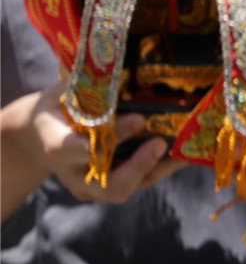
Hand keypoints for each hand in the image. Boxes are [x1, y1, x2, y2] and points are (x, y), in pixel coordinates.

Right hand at [4, 86, 184, 206]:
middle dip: (139, 167)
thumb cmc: (56, 109)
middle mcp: (74, 174)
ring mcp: (91, 187)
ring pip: (129, 188)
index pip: (77, 148)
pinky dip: (162, 167)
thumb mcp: (64, 94)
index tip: (138, 120)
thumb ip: (89, 91)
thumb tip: (126, 74)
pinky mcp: (108, 189)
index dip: (109, 137)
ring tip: (186, 148)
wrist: (40, 135)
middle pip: (109, 185)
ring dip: (159, 168)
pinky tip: (183, 151)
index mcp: (56, 145)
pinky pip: (139, 183)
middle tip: (161, 143)